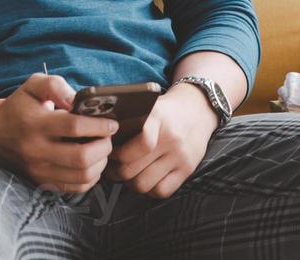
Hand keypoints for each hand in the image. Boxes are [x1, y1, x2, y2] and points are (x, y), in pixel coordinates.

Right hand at [0, 73, 119, 194]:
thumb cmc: (20, 105)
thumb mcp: (34, 85)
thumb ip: (56, 86)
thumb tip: (76, 100)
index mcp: (35, 123)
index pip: (73, 127)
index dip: (98, 125)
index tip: (112, 122)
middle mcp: (36, 150)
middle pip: (81, 157)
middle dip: (104, 146)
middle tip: (109, 136)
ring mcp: (38, 170)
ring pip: (81, 176)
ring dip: (101, 163)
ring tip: (102, 148)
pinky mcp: (42, 182)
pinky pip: (75, 187)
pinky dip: (91, 176)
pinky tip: (92, 162)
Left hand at [107, 83, 218, 198]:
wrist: (198, 109)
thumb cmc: (165, 111)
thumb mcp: (148, 107)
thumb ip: (127, 122)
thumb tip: (101, 140)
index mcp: (157, 119)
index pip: (139, 143)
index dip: (117, 153)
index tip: (109, 151)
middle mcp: (170, 139)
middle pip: (132, 169)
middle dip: (116, 171)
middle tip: (112, 167)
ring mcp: (180, 156)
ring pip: (143, 184)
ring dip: (131, 183)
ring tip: (129, 174)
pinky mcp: (187, 170)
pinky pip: (161, 191)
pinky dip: (149, 189)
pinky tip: (147, 178)